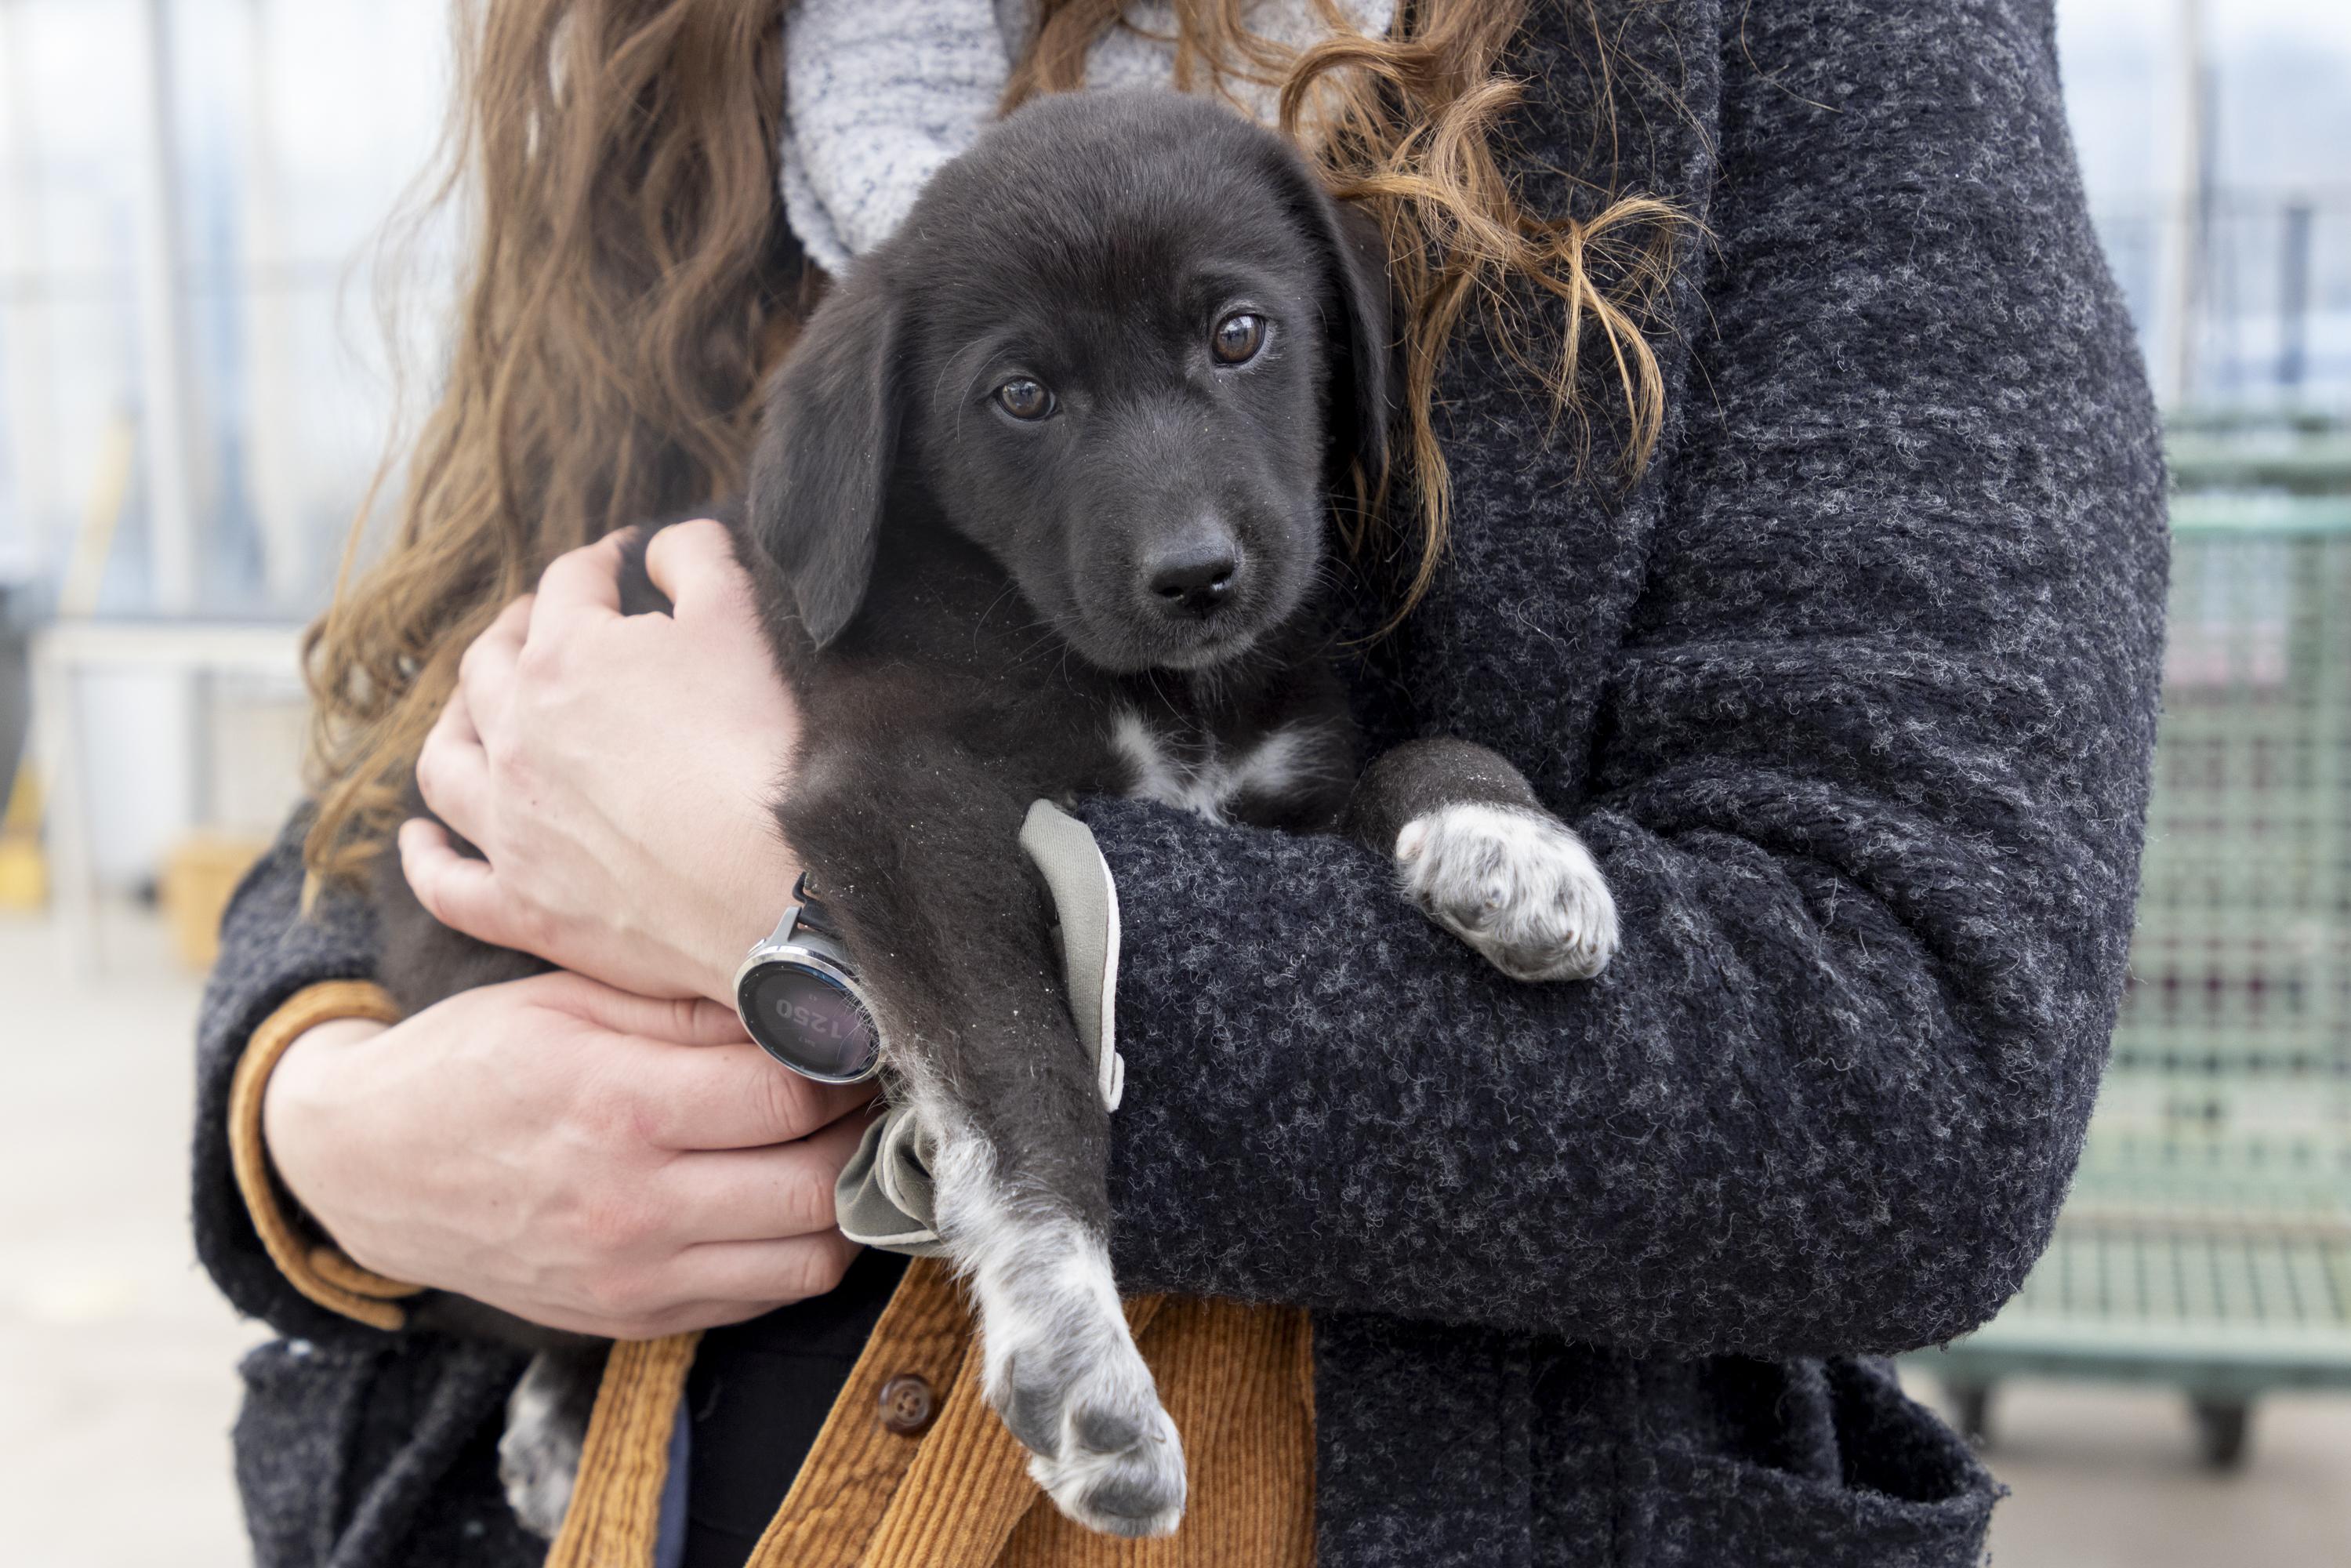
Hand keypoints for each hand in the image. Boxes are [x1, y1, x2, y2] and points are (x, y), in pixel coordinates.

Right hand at [263, 971, 874, 1337]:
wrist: (365, 1166)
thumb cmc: (472, 1061)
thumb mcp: (568, 997)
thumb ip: (686, 1004)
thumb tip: (799, 1001)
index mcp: (620, 1106)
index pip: (790, 1093)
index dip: (841, 1061)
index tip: (854, 1036)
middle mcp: (634, 1205)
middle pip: (817, 1182)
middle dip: (859, 1131)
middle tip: (863, 1090)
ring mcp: (635, 1277)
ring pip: (809, 1258)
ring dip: (843, 1200)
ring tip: (833, 1145)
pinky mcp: (634, 1319)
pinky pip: (762, 1297)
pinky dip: (794, 1250)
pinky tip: (783, 1195)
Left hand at [402, 520, 796, 1002]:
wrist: (771, 886)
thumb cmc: (758, 747)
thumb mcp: (740, 619)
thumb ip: (695, 559)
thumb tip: (661, 546)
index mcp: (563, 657)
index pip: (568, 584)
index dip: (600, 561)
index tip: (625, 558)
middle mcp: (514, 736)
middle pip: (488, 664)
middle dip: (515, 629)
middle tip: (541, 623)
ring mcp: (510, 826)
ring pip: (446, 764)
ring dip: (451, 727)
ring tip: (467, 715)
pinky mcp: (523, 906)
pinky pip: (447, 883)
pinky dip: (424, 859)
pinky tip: (420, 840)